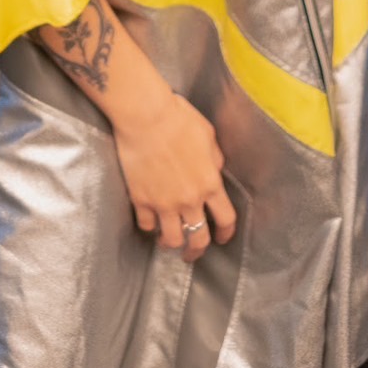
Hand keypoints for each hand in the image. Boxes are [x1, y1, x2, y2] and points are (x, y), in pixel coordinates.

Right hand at [112, 90, 237, 261]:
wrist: (145, 115)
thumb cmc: (178, 118)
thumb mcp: (208, 135)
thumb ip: (214, 159)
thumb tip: (214, 170)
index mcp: (210, 183)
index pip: (225, 219)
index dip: (226, 233)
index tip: (222, 237)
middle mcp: (189, 200)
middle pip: (199, 239)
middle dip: (197, 250)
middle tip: (193, 252)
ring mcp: (164, 202)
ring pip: (172, 240)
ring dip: (172, 243)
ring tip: (168, 240)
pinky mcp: (141, 199)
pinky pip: (146, 225)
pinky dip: (149, 226)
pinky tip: (149, 222)